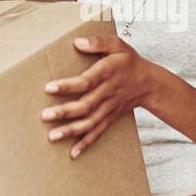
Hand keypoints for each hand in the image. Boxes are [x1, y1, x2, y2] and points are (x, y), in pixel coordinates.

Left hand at [41, 35, 162, 157]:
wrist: (150, 84)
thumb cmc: (129, 62)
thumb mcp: (118, 45)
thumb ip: (99, 42)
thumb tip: (77, 42)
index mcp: (107, 73)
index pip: (86, 81)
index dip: (68, 86)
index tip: (49, 88)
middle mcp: (108, 93)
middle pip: (85, 105)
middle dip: (65, 112)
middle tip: (45, 115)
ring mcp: (109, 108)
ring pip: (90, 122)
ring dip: (71, 131)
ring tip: (53, 136)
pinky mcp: (110, 118)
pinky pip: (98, 132)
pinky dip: (86, 143)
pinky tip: (72, 153)